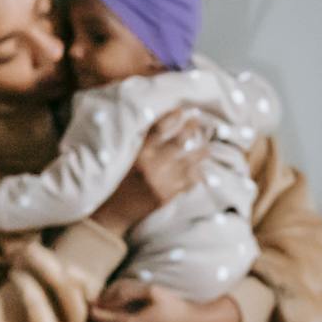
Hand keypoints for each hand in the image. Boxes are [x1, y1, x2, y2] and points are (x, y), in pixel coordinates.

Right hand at [91, 111, 208, 234]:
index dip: (170, 117)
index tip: (180, 109)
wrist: (113, 212)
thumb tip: (158, 128)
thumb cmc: (117, 183)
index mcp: (139, 154)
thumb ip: (141, 147)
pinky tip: (202, 171)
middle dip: (191, 129)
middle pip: (178, 142)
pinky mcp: (167, 196)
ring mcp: (162, 182)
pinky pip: (188, 183)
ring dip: (201, 153)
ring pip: (189, 163)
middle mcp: (152, 166)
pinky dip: (196, 176)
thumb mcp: (124, 160)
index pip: (157, 129)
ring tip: (208, 147)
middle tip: (198, 120)